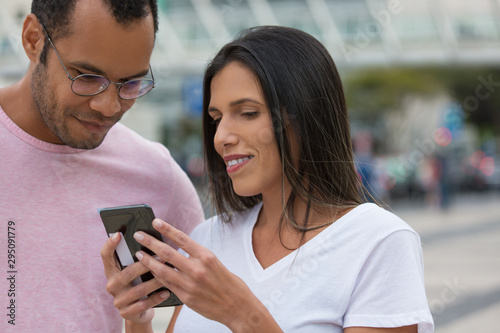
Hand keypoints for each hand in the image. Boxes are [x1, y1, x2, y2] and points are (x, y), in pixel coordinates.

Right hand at [100, 232, 170, 324]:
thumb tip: (152, 239)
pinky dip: (157, 297)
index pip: (105, 256)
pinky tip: (167, 292)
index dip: (110, 245)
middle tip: (162, 257)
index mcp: (111, 271)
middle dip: (146, 264)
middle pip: (127, 273)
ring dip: (156, 281)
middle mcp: (111, 285)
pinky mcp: (126, 313)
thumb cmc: (139, 283)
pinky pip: (143, 304)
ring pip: (138, 289)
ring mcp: (118, 300)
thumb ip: (138, 259)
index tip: (119, 234)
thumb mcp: (136, 272)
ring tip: (169, 274)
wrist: (138, 311)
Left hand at [133, 219, 281, 331]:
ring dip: (148, 261)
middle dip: (150, 243)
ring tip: (139, 254)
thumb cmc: (229, 284)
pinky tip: (150, 272)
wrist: (238, 307)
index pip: (182, 238)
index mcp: (206, 256)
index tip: (155, 222)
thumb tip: (179, 249)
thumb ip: (198, 256)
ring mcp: (190, 284)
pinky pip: (167, 284)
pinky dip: (157, 277)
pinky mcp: (186, 298)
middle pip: (167, 252)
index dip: (167, 229)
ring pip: (162, 269)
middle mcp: (197, 268)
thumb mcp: (216, 263)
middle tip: (138, 235)